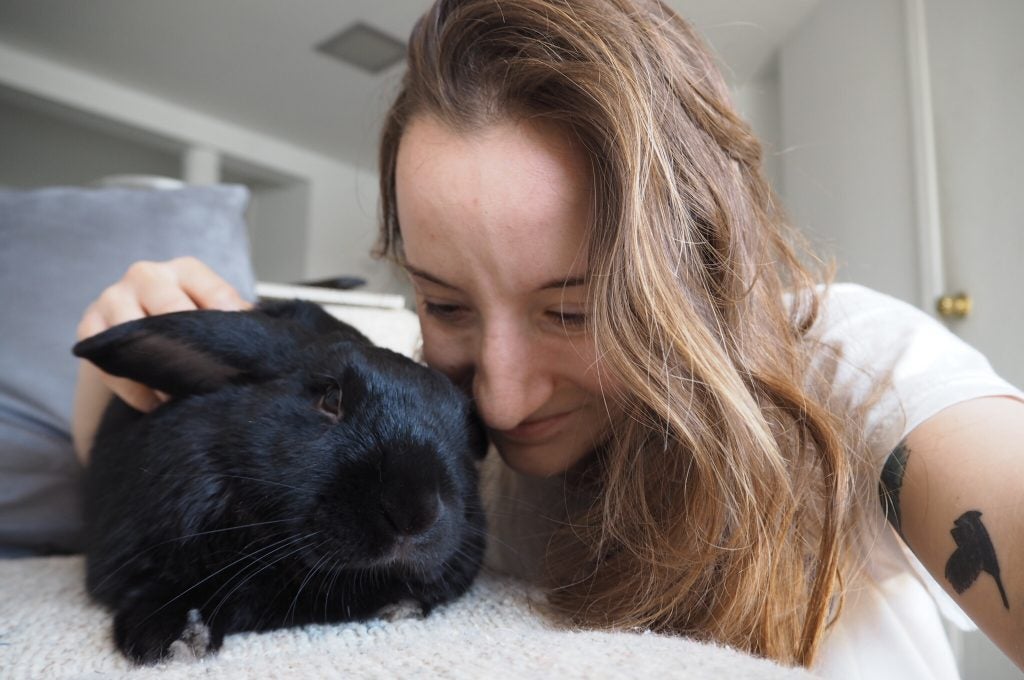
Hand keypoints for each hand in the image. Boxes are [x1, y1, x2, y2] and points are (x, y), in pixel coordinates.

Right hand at [76, 257, 251, 411]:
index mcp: (185, 269)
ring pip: (135, 335)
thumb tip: (267, 344)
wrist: (134, 319)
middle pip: (171, 310)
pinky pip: (108, 361)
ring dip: (159, 371)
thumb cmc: (186, 317)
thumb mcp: (212, 310)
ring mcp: (113, 298)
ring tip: (180, 397)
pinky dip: (133, 387)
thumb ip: (236, 321)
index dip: (229, 328)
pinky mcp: (89, 327)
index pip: (215, 295)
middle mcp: (146, 275)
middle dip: (192, 350)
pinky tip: (155, 404)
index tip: (241, 357)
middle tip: (211, 383)